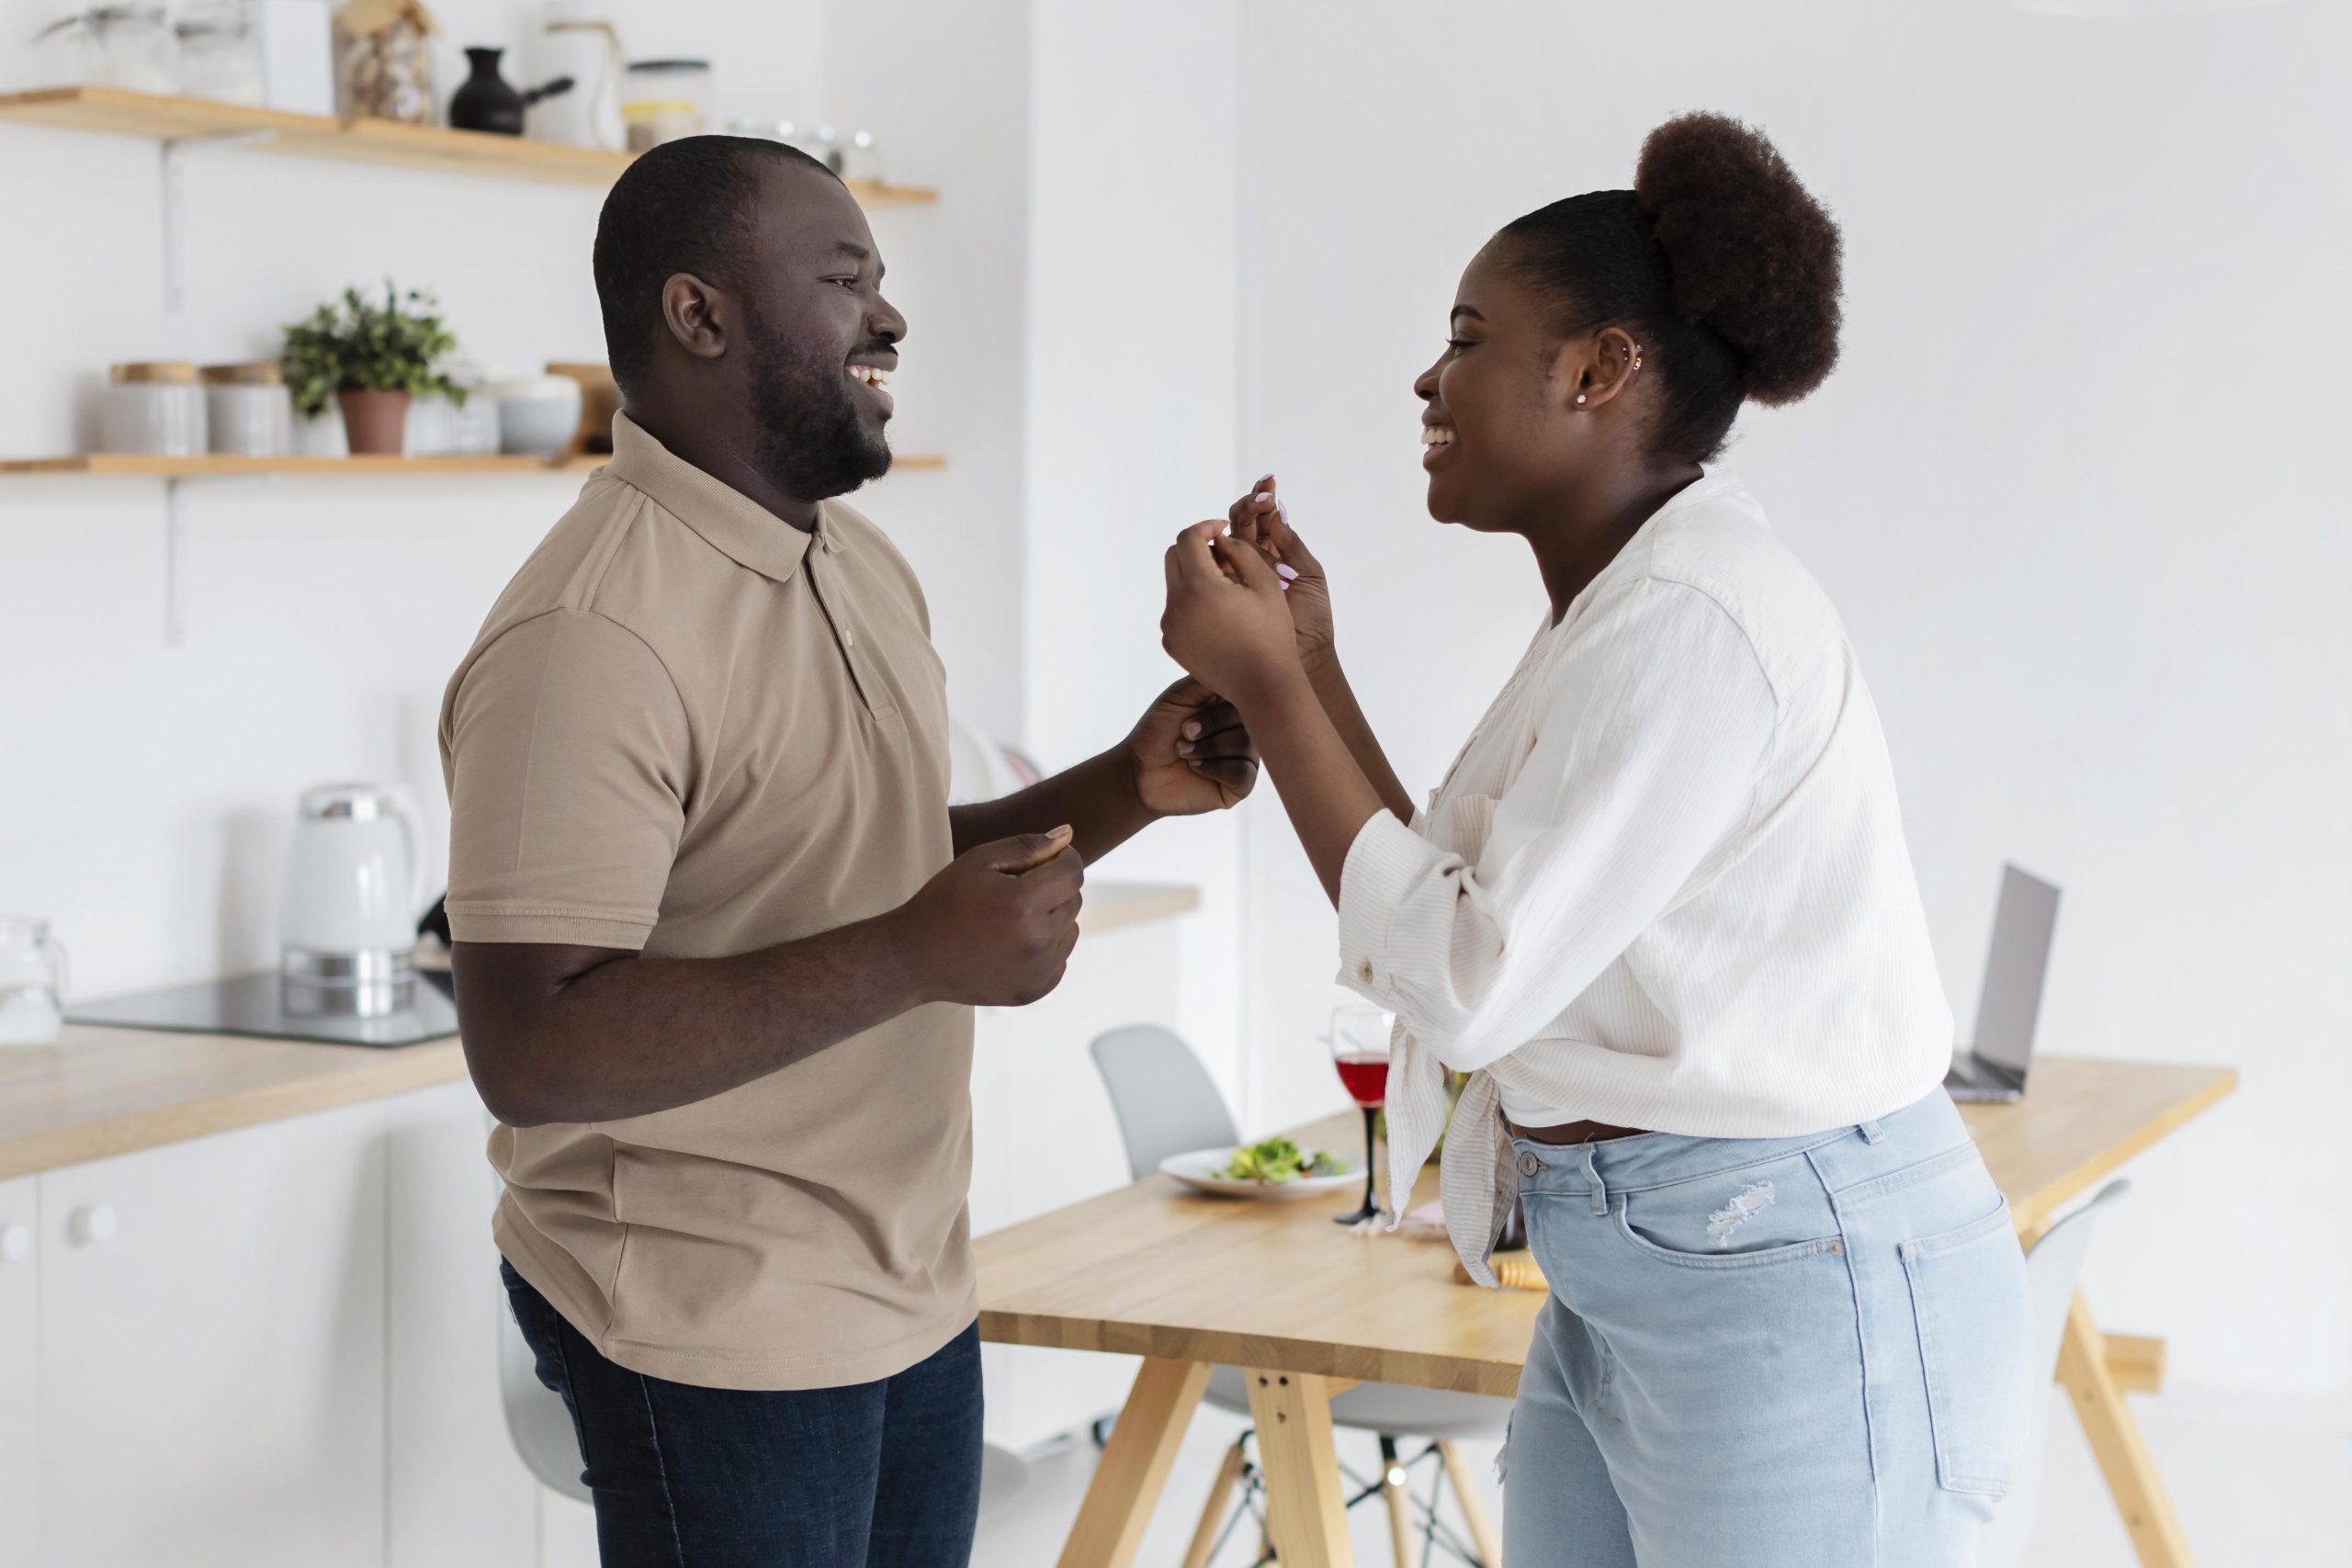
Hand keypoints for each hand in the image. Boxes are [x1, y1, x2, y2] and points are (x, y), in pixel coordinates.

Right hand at [896, 829, 1083, 1006]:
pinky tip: (1012, 943)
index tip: (1049, 858)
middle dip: (1054, 888)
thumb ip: (1027, 845)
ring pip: (1070, 930)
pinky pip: (1060, 959)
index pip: (1073, 873)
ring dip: (1052, 918)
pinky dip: (1046, 948)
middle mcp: (1036, 940)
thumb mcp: (978, 860)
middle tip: (1018, 889)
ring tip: (1013, 918)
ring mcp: (1037, 970)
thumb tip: (1067, 834)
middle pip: (1074, 900)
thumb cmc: (945, 901)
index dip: (1065, 859)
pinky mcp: (1034, 990)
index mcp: (1023, 903)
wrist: (915, 958)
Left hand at [1125, 677, 1258, 815]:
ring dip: (1208, 747)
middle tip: (1184, 731)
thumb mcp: (1180, 695)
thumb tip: (1238, 663)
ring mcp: (1246, 757)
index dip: (1225, 696)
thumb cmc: (1157, 732)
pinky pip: (1242, 772)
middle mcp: (1246, 729)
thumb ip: (1209, 679)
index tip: (1195, 704)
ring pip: (1246, 744)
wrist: (1138, 771)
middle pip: (1251, 718)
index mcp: (1234, 705)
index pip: (1250, 692)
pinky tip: (1195, 768)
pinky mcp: (1241, 785)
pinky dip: (1214, 768)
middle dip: (1211, 723)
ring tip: (1184, 751)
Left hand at [1161, 519, 1302, 705]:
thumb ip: (1240, 550)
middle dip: (1196, 548)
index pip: (1188, 539)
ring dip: (1194, 576)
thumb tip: (1219, 539)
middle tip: (1223, 555)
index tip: (1222, 528)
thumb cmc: (1272, 633)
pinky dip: (1192, 602)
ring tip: (1225, 587)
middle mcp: (1176, 605)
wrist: (1264, 685)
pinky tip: (1219, 614)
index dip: (1205, 526)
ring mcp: (1170, 627)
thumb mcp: (1265, 583)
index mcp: (1199, 587)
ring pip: (1174, 584)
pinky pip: (1176, 610)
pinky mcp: (1172, 643)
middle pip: (1173, 557)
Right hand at [1229, 475, 1333, 673]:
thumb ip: (1293, 545)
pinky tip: (1226, 538)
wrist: (1305, 656)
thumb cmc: (1313, 619)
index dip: (1262, 496)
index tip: (1269, 480)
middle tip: (1261, 496)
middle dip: (1248, 505)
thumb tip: (1276, 510)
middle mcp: (1251, 561)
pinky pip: (1215, 569)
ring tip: (1254, 506)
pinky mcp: (1223, 594)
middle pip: (1239, 524)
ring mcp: (1235, 576)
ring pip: (1225, 542)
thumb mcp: (1310, 576)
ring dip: (1235, 521)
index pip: (1262, 518)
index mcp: (1275, 553)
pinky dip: (1218, 550)